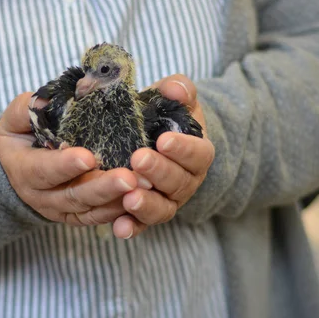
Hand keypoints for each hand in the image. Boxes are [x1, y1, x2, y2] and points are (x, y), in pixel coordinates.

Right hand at [0, 93, 148, 225]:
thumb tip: (42, 101)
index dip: (66, 165)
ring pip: (90, 209)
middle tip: (128, 177)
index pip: (44, 170)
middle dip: (102, 187)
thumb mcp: (15, 120)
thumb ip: (26, 110)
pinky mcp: (77, 216)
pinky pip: (99, 217)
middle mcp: (42, 196)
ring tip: (144, 186)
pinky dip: (119, 211)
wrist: (15, 169)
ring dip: (117, 199)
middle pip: (74, 195)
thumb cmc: (21, 137)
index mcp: (25, 170)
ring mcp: (61, 210)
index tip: (89, 157)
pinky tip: (141, 198)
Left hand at [112, 75, 214, 238]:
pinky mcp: (147, 214)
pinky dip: (132, 228)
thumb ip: (178, 90)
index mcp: (197, 153)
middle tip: (138, 160)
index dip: (184, 149)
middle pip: (179, 182)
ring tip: (129, 198)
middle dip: (159, 172)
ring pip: (163, 208)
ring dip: (147, 205)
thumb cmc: (166, 117)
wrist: (157, 138)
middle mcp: (186, 181)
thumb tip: (176, 89)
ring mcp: (167, 200)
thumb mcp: (174, 99)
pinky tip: (119, 228)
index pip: (199, 153)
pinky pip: (142, 225)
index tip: (164, 140)